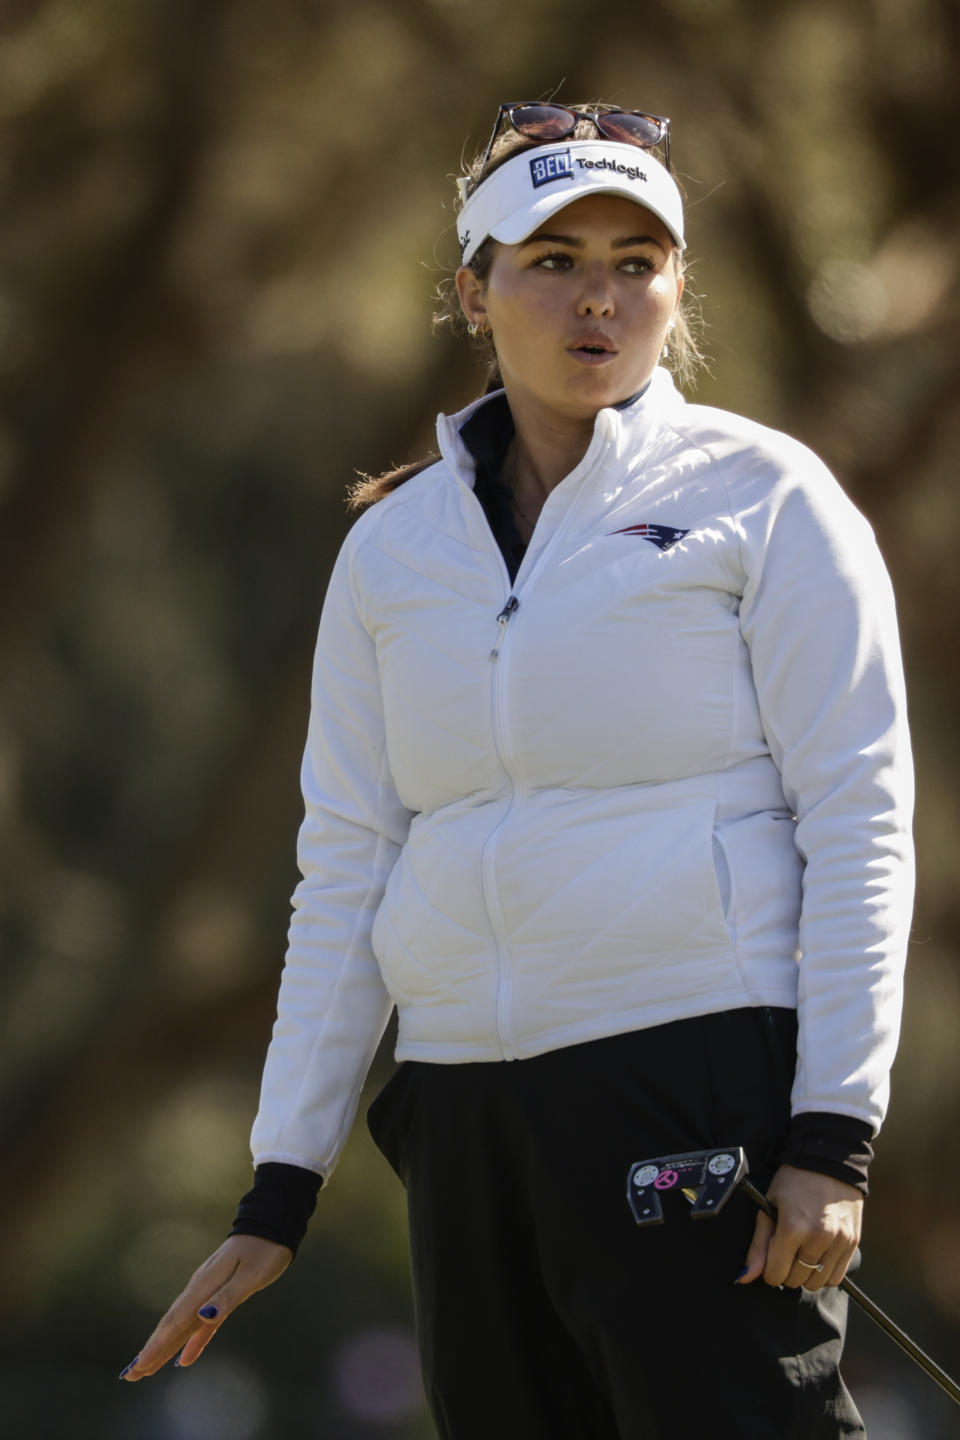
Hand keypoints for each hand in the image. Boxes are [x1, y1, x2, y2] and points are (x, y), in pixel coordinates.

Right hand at [119, 1234, 291, 1379]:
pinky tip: (184, 1359)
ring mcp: (208, 1291)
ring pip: (182, 1325)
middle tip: (131, 1375)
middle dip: (152, 1350)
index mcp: (205, 1284)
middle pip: (172, 1325)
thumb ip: (227, 1296)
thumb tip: (202, 1316)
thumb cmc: (265, 1250)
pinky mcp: (219, 1294)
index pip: (176, 1320)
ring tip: (147, 1369)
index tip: (139, 1366)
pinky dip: (193, 1341)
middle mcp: (201, 1288)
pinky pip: (201, 1323)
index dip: (157, 1345)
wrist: (271, 1226)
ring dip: (165, 1348)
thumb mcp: (251, 1275)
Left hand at [736, 1164, 862, 1291]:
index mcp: (792, 1227)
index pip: (776, 1273)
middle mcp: (818, 1238)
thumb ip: (758, 1244)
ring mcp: (838, 1241)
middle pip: (796, 1280)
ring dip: (805, 1275)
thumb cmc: (794, 1180)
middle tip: (786, 1253)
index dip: (769, 1270)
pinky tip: (817, 1258)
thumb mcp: (769, 1205)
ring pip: (817, 1282)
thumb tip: (745, 1276)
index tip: (770, 1259)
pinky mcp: (853, 1242)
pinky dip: (824, 1274)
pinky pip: (836, 1276)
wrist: (829, 1160)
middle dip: (786, 1271)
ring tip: (801, 1255)